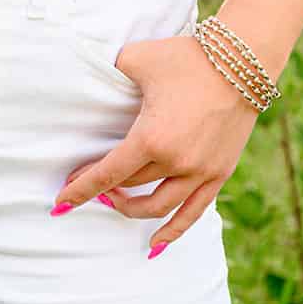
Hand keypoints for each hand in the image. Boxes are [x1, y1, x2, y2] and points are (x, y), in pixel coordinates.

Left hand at [52, 33, 263, 254]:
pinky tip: (155, 246)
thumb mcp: (137, 57)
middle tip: (87, 182)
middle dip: (104, 189)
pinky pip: (193, 213)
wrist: (240, 63)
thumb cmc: (185, 58)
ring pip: (158, 207)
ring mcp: (200, 172)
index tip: (61, 202)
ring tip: (114, 202)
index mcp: (151, 138)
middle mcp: (175, 163)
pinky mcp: (219, 174)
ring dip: (132, 210)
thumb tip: (100, 76)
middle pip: (130, 187)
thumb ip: (113, 70)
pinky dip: (173, 231)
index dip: (82, 189)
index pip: (108, 174)